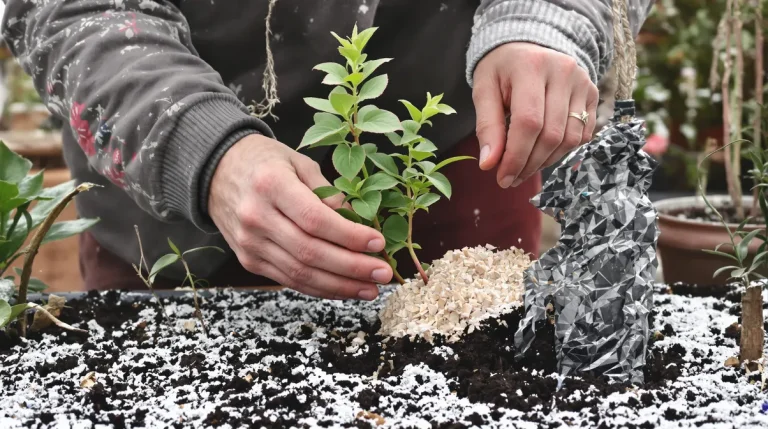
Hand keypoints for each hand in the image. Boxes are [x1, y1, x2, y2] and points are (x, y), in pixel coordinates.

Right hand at [208, 134, 392, 299]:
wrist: (216, 171)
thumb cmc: (264, 162)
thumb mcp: (299, 162)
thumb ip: (328, 192)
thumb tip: (358, 224)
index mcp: (270, 185)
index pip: (315, 219)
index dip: (349, 236)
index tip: (378, 243)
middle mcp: (256, 217)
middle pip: (310, 252)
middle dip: (352, 268)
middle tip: (383, 274)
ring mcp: (249, 243)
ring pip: (300, 274)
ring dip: (340, 286)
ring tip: (370, 288)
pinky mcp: (248, 260)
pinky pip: (289, 280)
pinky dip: (320, 288)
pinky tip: (344, 288)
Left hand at [472, 42, 598, 187]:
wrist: (527, 46)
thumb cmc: (501, 70)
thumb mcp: (484, 90)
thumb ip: (487, 126)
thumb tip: (489, 164)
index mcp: (531, 66)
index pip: (528, 122)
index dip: (515, 156)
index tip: (502, 178)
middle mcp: (563, 71)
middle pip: (550, 135)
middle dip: (529, 164)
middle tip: (510, 178)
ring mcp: (583, 82)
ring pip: (569, 139)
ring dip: (545, 162)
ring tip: (524, 168)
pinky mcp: (593, 93)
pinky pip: (582, 135)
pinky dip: (561, 151)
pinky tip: (542, 153)